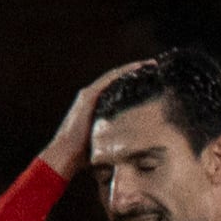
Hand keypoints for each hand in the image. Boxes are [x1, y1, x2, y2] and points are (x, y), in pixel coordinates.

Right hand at [41, 61, 147, 178]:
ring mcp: (89, 95)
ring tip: (149, 64)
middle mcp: (91, 97)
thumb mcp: (107, 144)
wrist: (67, 155)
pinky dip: (123, 73)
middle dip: (135, 71)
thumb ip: (120, 142)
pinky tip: (137, 68)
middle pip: (116, 79)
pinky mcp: (88, 97)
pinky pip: (109, 80)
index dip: (132, 80)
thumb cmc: (85, 156)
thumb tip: (142, 152)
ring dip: (132, 68)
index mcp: (96, 106)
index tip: (150, 77)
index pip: (117, 88)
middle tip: (154, 66)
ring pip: (114, 76)